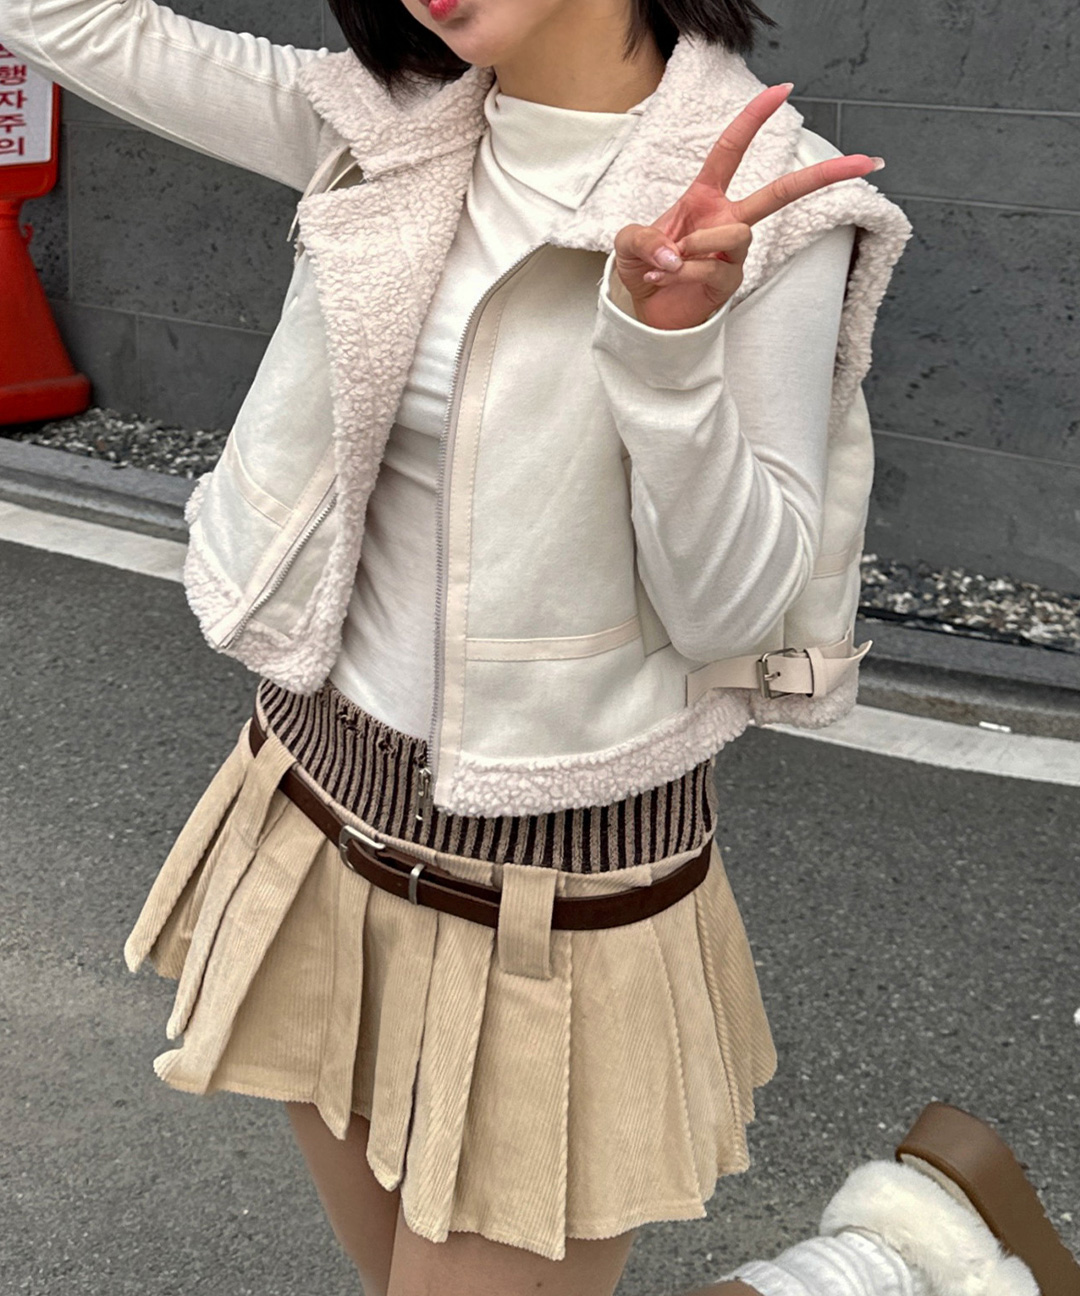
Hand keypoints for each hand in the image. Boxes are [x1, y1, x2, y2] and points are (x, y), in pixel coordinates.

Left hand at [612, 83, 883, 330]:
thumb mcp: (628, 244)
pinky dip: (682, 273)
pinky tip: (664, 280)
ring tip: (668, 261)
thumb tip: (674, 253)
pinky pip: (713, 267)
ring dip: (697, 243)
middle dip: (823, 175)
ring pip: (738, 232)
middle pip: (781, 192)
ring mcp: (733, 252)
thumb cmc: (645, 268)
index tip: (784, 90)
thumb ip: (644, 239)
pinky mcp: (731, 282)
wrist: (647, 312)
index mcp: (706, 197)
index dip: (754, 119)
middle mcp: (727, 219)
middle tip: (866, 161)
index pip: (732, 150)